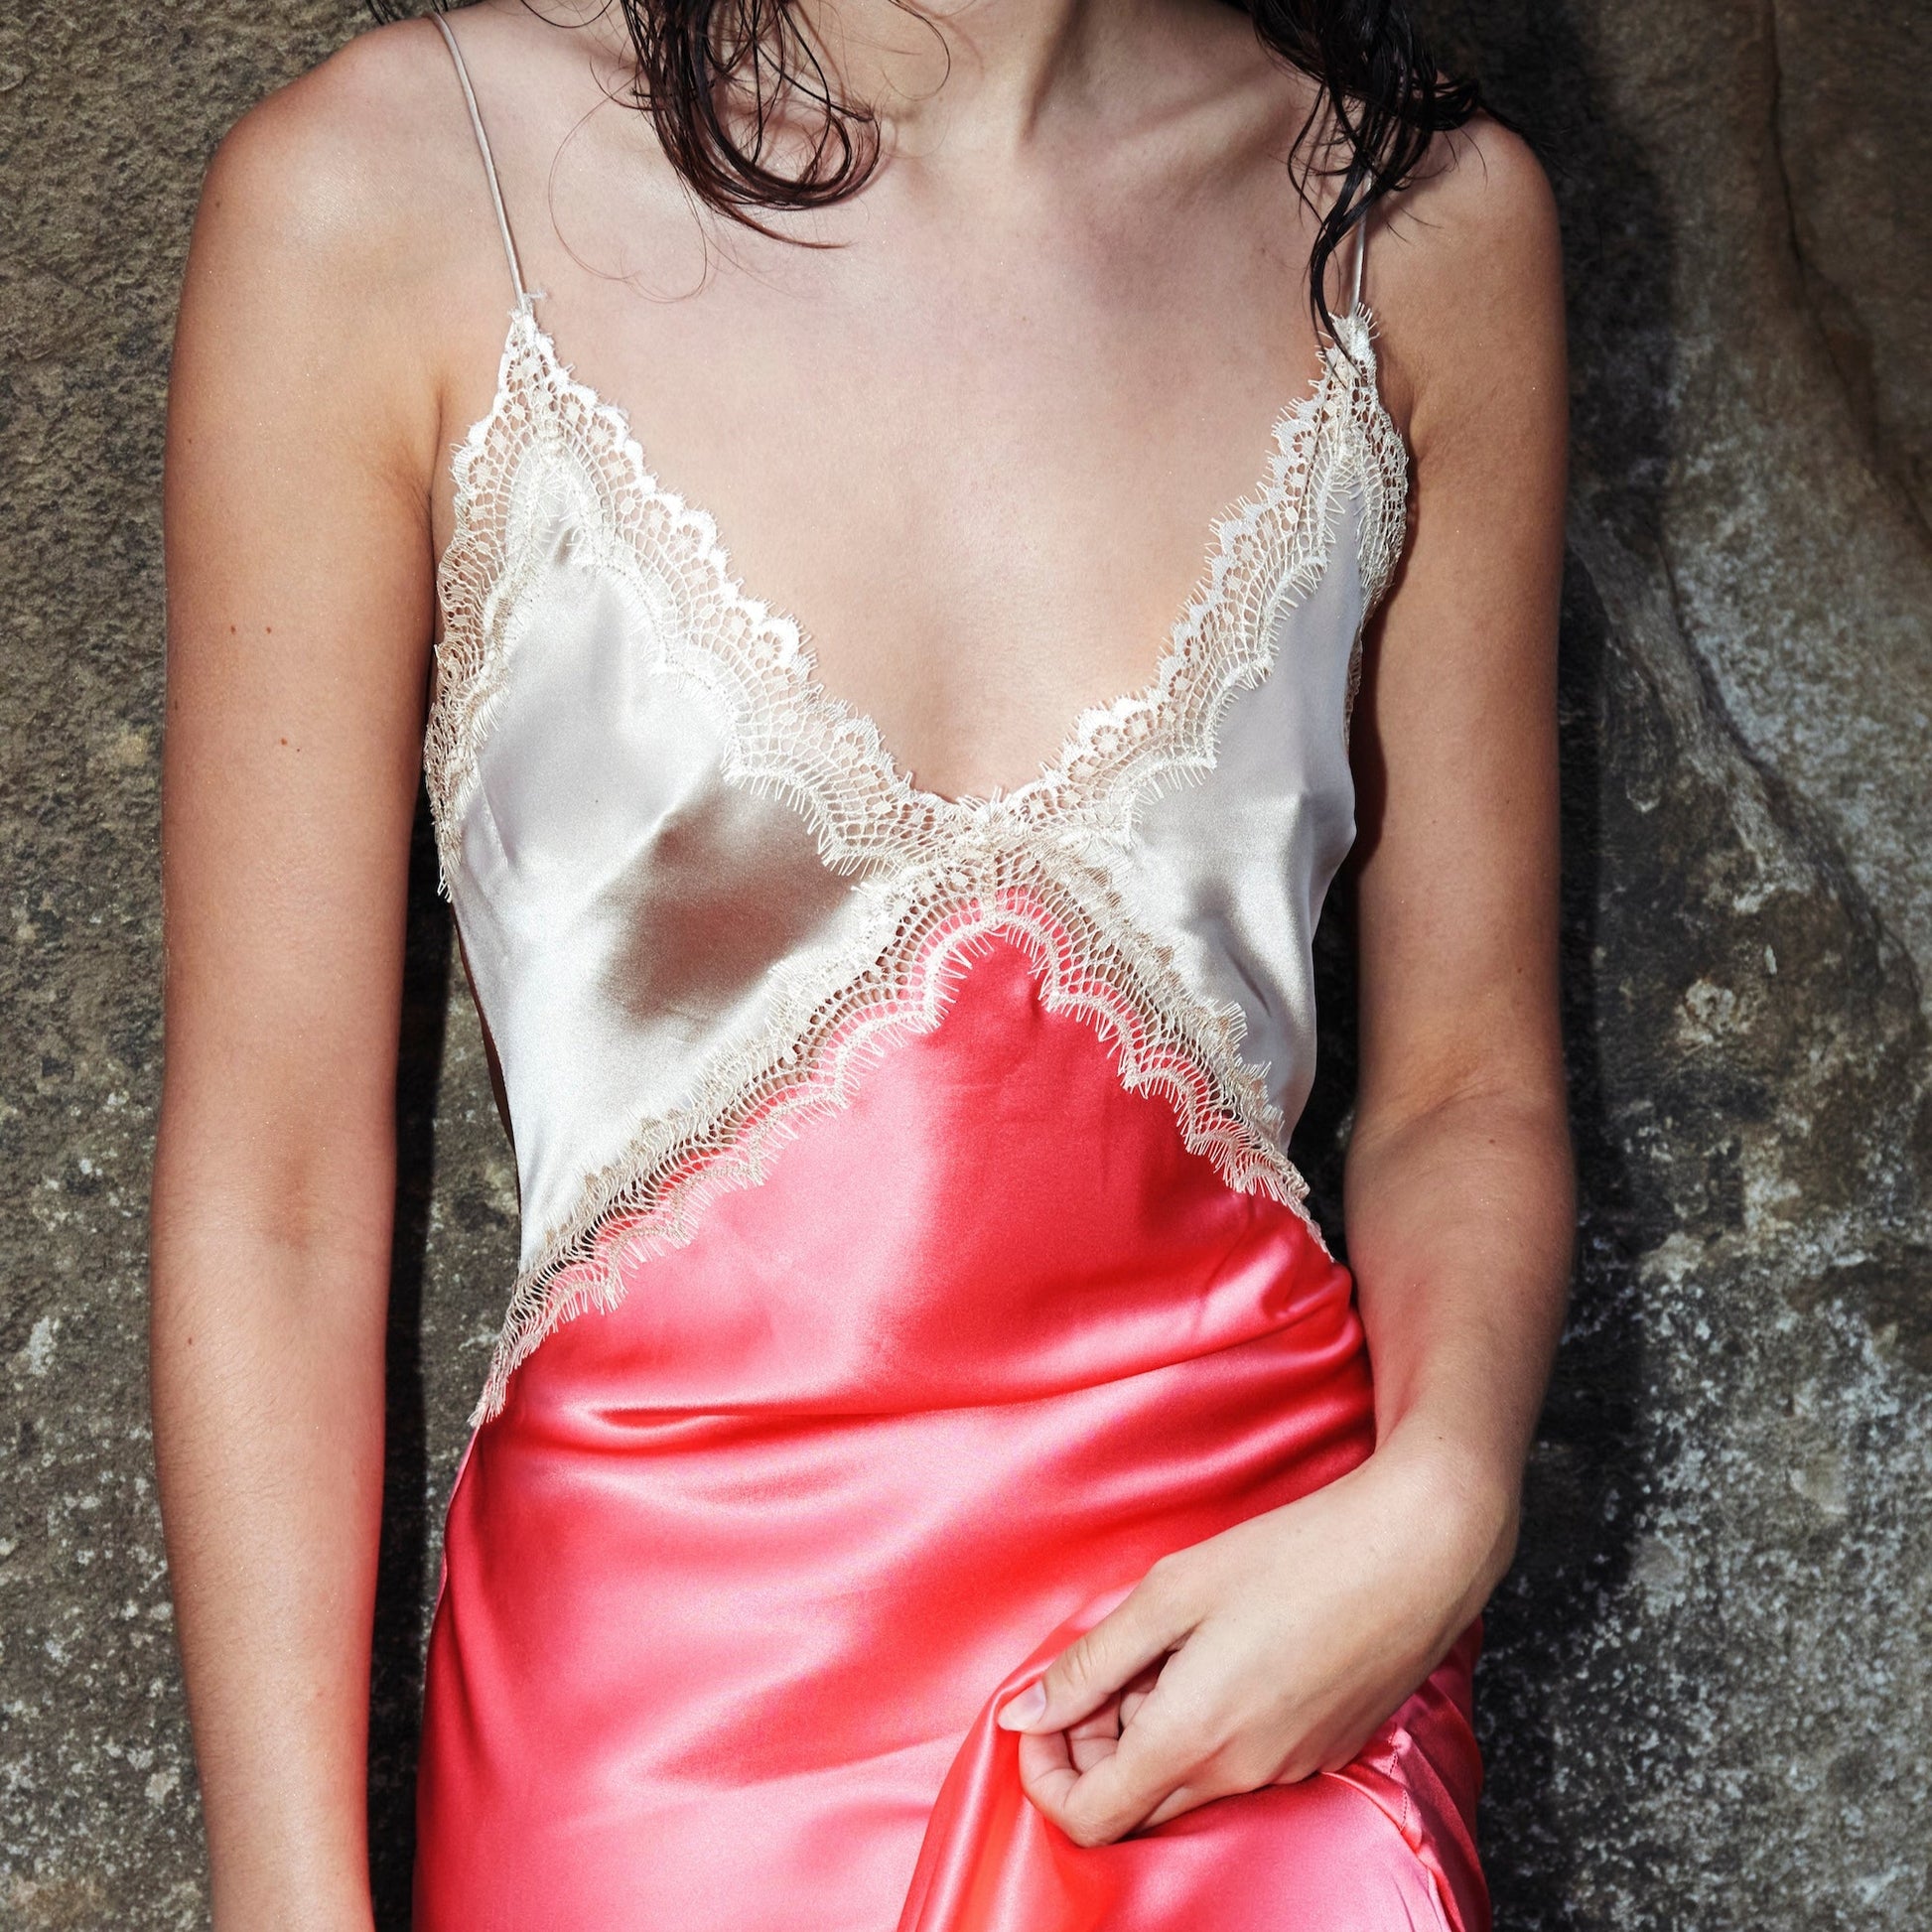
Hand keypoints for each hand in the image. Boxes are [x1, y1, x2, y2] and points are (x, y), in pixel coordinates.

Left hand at [994, 1436, 1514, 1846]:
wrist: (1418, 1551)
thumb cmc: (1295, 1556)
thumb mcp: (1172, 1592)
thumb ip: (1091, 1663)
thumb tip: (1021, 1715)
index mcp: (1192, 1738)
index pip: (1086, 1818)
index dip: (1044, 1773)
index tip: (1043, 1712)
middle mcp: (1240, 1774)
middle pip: (1133, 1806)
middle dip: (1095, 1748)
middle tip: (1103, 1668)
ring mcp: (1287, 1770)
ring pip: (1187, 1782)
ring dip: (1151, 1732)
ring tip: (1168, 1646)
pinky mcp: (1322, 1753)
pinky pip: (1239, 1764)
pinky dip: (1206, 1727)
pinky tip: (1222, 1653)